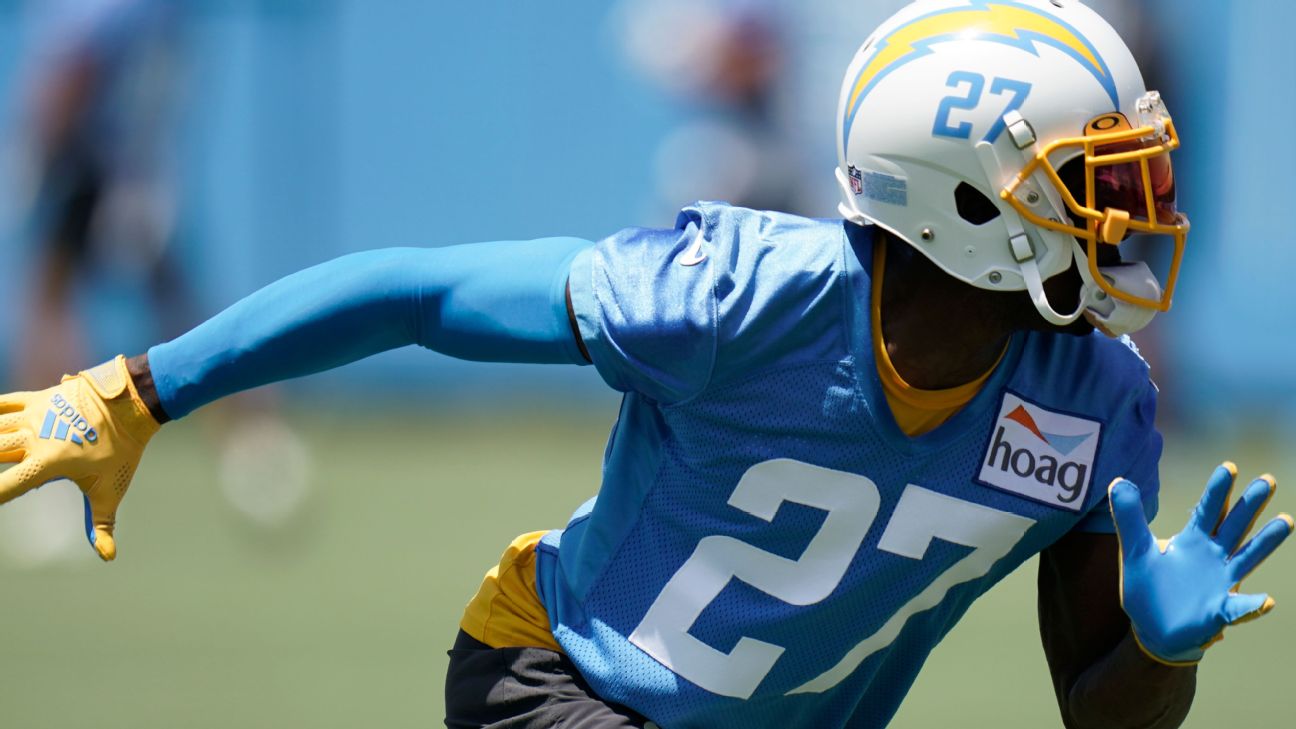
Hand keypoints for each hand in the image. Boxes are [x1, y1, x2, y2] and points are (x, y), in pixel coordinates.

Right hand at [0, 356, 159, 560]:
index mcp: (48, 463)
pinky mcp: (39, 398)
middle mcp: (34, 438)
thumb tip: (108, 556)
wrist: (131, 404)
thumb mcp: (111, 488)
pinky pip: (4, 402)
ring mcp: (35, 416)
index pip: (7, 486)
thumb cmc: (121, 449)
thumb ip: (102, 523)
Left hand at [1110, 464, 1292, 664]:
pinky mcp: (1220, 611)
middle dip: (1250, 504)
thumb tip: (1119, 481)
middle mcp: (1212, 557)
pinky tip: (1265, 601)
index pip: (1208, 510)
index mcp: (1191, 541)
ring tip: (1286, 520)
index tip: (1229, 466)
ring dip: (1266, 541)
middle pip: (1234, 525)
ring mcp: (1221, 583)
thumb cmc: (1149, 588)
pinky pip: (1239, 607)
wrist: (1153, 630)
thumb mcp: (1135, 551)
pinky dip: (1251, 606)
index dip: (1218, 490)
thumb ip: (1129, 519)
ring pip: (1247, 557)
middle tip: (1268, 480)